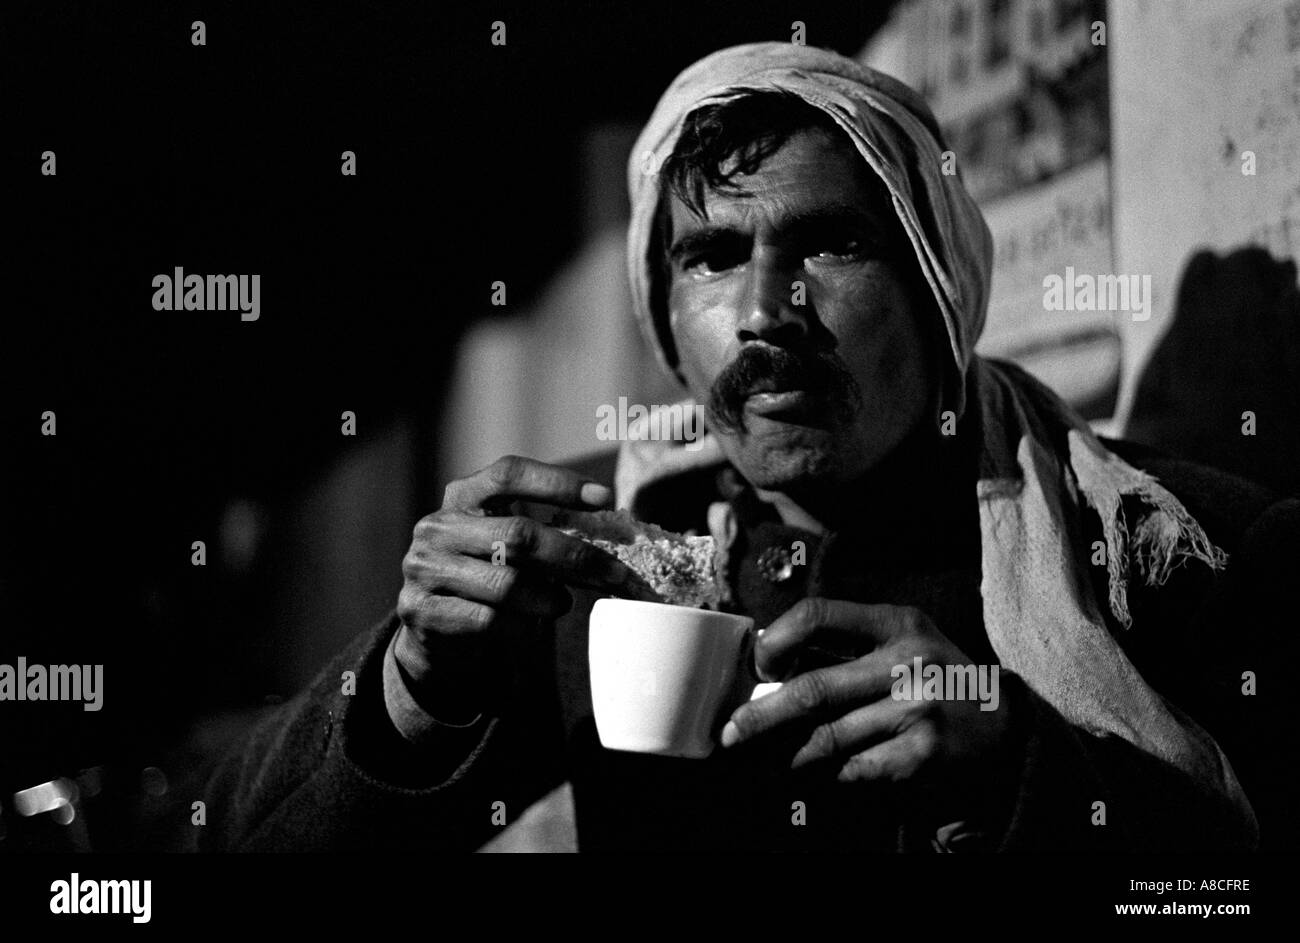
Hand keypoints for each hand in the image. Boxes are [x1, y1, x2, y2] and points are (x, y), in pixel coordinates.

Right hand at [395, 455, 655, 718]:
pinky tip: (531, 626)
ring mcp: (425, 569)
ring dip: (550, 597)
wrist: (436, 636)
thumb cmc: (488, 581)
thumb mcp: (507, 547)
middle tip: (616, 574)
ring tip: (565, 603)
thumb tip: (613, 532)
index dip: (558, 482)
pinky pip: (489, 620)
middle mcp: (439, 526)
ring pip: (506, 583)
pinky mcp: (423, 612)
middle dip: (575, 556)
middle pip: (518, 534)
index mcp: (462, 497)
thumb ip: (543, 532)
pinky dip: (522, 626)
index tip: (605, 498)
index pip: (509, 474)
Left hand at [721, 598, 1023, 808]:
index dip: (776, 639)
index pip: (818, 614)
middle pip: (812, 688)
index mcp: (896, 622)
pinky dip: (825, 777)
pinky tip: (810, 777)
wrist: (1005, 725)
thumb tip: (768, 663)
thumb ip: (848, 645)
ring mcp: (916, 710)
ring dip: (783, 754)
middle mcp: (907, 661)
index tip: (760, 666)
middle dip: (761, 715)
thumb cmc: (935, 678)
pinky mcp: (921, 755)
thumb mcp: (904, 640)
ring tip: (759, 761)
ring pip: (826, 738)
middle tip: (731, 733)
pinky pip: (853, 771)